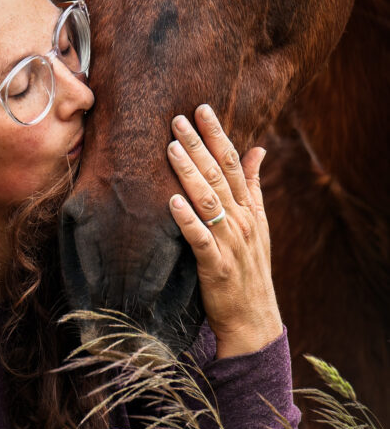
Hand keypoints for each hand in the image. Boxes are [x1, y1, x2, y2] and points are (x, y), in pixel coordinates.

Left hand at [167, 104, 282, 358]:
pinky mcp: (216, 266)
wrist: (252, 318)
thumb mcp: (257, 224)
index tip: (202, 109)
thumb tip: (257, 150)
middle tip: (177, 119)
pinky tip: (172, 200)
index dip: (217, 135)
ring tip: (171, 148)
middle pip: (218, 175)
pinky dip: (187, 219)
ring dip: (189, 173)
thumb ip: (253, 186)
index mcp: (249, 209)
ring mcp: (230, 243)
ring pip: (208, 200)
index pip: (233, 163)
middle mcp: (241, 221)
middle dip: (198, 145)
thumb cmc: (249, 269)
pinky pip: (200, 238)